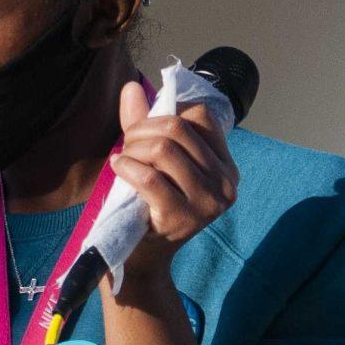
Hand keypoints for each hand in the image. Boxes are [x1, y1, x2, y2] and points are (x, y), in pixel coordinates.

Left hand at [107, 79, 238, 281]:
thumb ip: (143, 123)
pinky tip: (118, 169)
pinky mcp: (183, 218)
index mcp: (226, 165)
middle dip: (143, 130)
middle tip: (126, 145)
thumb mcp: (151, 160)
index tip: (144, 131)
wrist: (140, 257)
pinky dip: (128, 167)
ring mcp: (208, 202)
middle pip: (179, 128)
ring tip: (122, 160)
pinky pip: (151, 177)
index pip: (200, 116)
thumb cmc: (148, 204)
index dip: (165, 114)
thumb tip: (131, 86)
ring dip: (133, 149)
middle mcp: (226, 183)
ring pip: (164, 149)